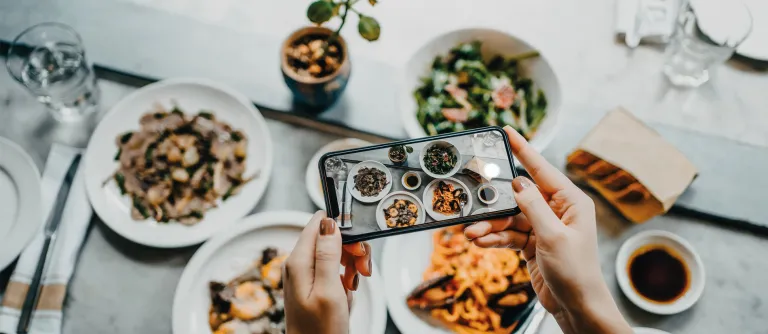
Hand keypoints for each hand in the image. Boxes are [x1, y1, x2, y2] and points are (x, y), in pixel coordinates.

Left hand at [284, 211, 372, 333]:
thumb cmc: (320, 330)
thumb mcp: (329, 290)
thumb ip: (327, 254)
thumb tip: (328, 222)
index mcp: (299, 261)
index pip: (319, 224)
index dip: (342, 230)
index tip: (356, 248)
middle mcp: (299, 264)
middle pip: (330, 238)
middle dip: (350, 251)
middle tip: (361, 271)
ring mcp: (305, 274)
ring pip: (334, 255)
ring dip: (350, 268)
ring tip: (353, 287)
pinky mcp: (313, 285)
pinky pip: (333, 271)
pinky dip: (344, 280)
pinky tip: (347, 293)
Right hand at [464, 126, 631, 333]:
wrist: (577, 307)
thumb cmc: (576, 272)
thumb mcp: (553, 237)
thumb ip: (533, 207)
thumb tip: (518, 181)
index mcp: (570, 202)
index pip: (542, 169)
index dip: (523, 149)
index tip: (507, 131)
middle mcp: (557, 210)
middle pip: (519, 196)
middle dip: (495, 203)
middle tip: (473, 201)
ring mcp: (543, 227)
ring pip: (510, 218)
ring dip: (490, 226)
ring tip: (471, 233)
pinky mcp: (533, 243)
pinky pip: (509, 234)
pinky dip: (495, 238)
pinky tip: (481, 242)